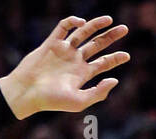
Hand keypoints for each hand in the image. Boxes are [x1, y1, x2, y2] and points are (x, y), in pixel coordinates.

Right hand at [0, 15, 128, 118]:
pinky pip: (63, 27)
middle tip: (125, 29)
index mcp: (83, 74)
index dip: (116, 58)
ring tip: (110, 19)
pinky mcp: (51, 42)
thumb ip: (98, 92)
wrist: (28, 92)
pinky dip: (72, 22)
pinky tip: (81, 22)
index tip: (127, 55)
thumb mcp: (79, 101)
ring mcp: (64, 50)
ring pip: (83, 33)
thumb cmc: (52, 101)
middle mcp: (75, 60)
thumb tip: (115, 80)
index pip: (104, 63)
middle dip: (111, 37)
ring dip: (96, 25)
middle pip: (97, 45)